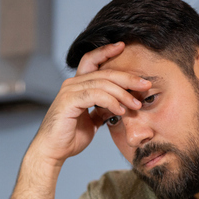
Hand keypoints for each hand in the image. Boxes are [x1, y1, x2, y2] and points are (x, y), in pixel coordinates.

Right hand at [27, 42, 151, 166]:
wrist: (52, 152)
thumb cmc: (69, 137)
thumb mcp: (92, 121)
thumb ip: (103, 110)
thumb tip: (119, 105)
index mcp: (77, 85)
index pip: (92, 60)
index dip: (106, 51)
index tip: (123, 47)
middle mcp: (72, 84)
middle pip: (103, 72)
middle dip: (127, 78)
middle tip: (145, 84)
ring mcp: (69, 91)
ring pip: (102, 83)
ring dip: (123, 94)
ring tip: (135, 105)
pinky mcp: (68, 101)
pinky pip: (95, 95)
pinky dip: (111, 102)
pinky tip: (120, 111)